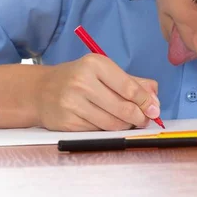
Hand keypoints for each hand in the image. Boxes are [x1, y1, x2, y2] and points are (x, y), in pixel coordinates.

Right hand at [35, 54, 159, 130]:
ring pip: (112, 124)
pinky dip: (108, 131)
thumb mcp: (104, 71)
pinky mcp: (67, 122)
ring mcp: (72, 103)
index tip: (155, 109)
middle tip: (145, 119)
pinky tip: (108, 123)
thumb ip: (132, 82)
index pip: (128, 87)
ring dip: (126, 126)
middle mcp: (82, 82)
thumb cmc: (79, 78)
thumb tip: (154, 98)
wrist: (41, 90)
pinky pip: (98, 131)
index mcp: (95, 64)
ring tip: (129, 122)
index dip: (145, 101)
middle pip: (122, 108)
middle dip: (139, 117)